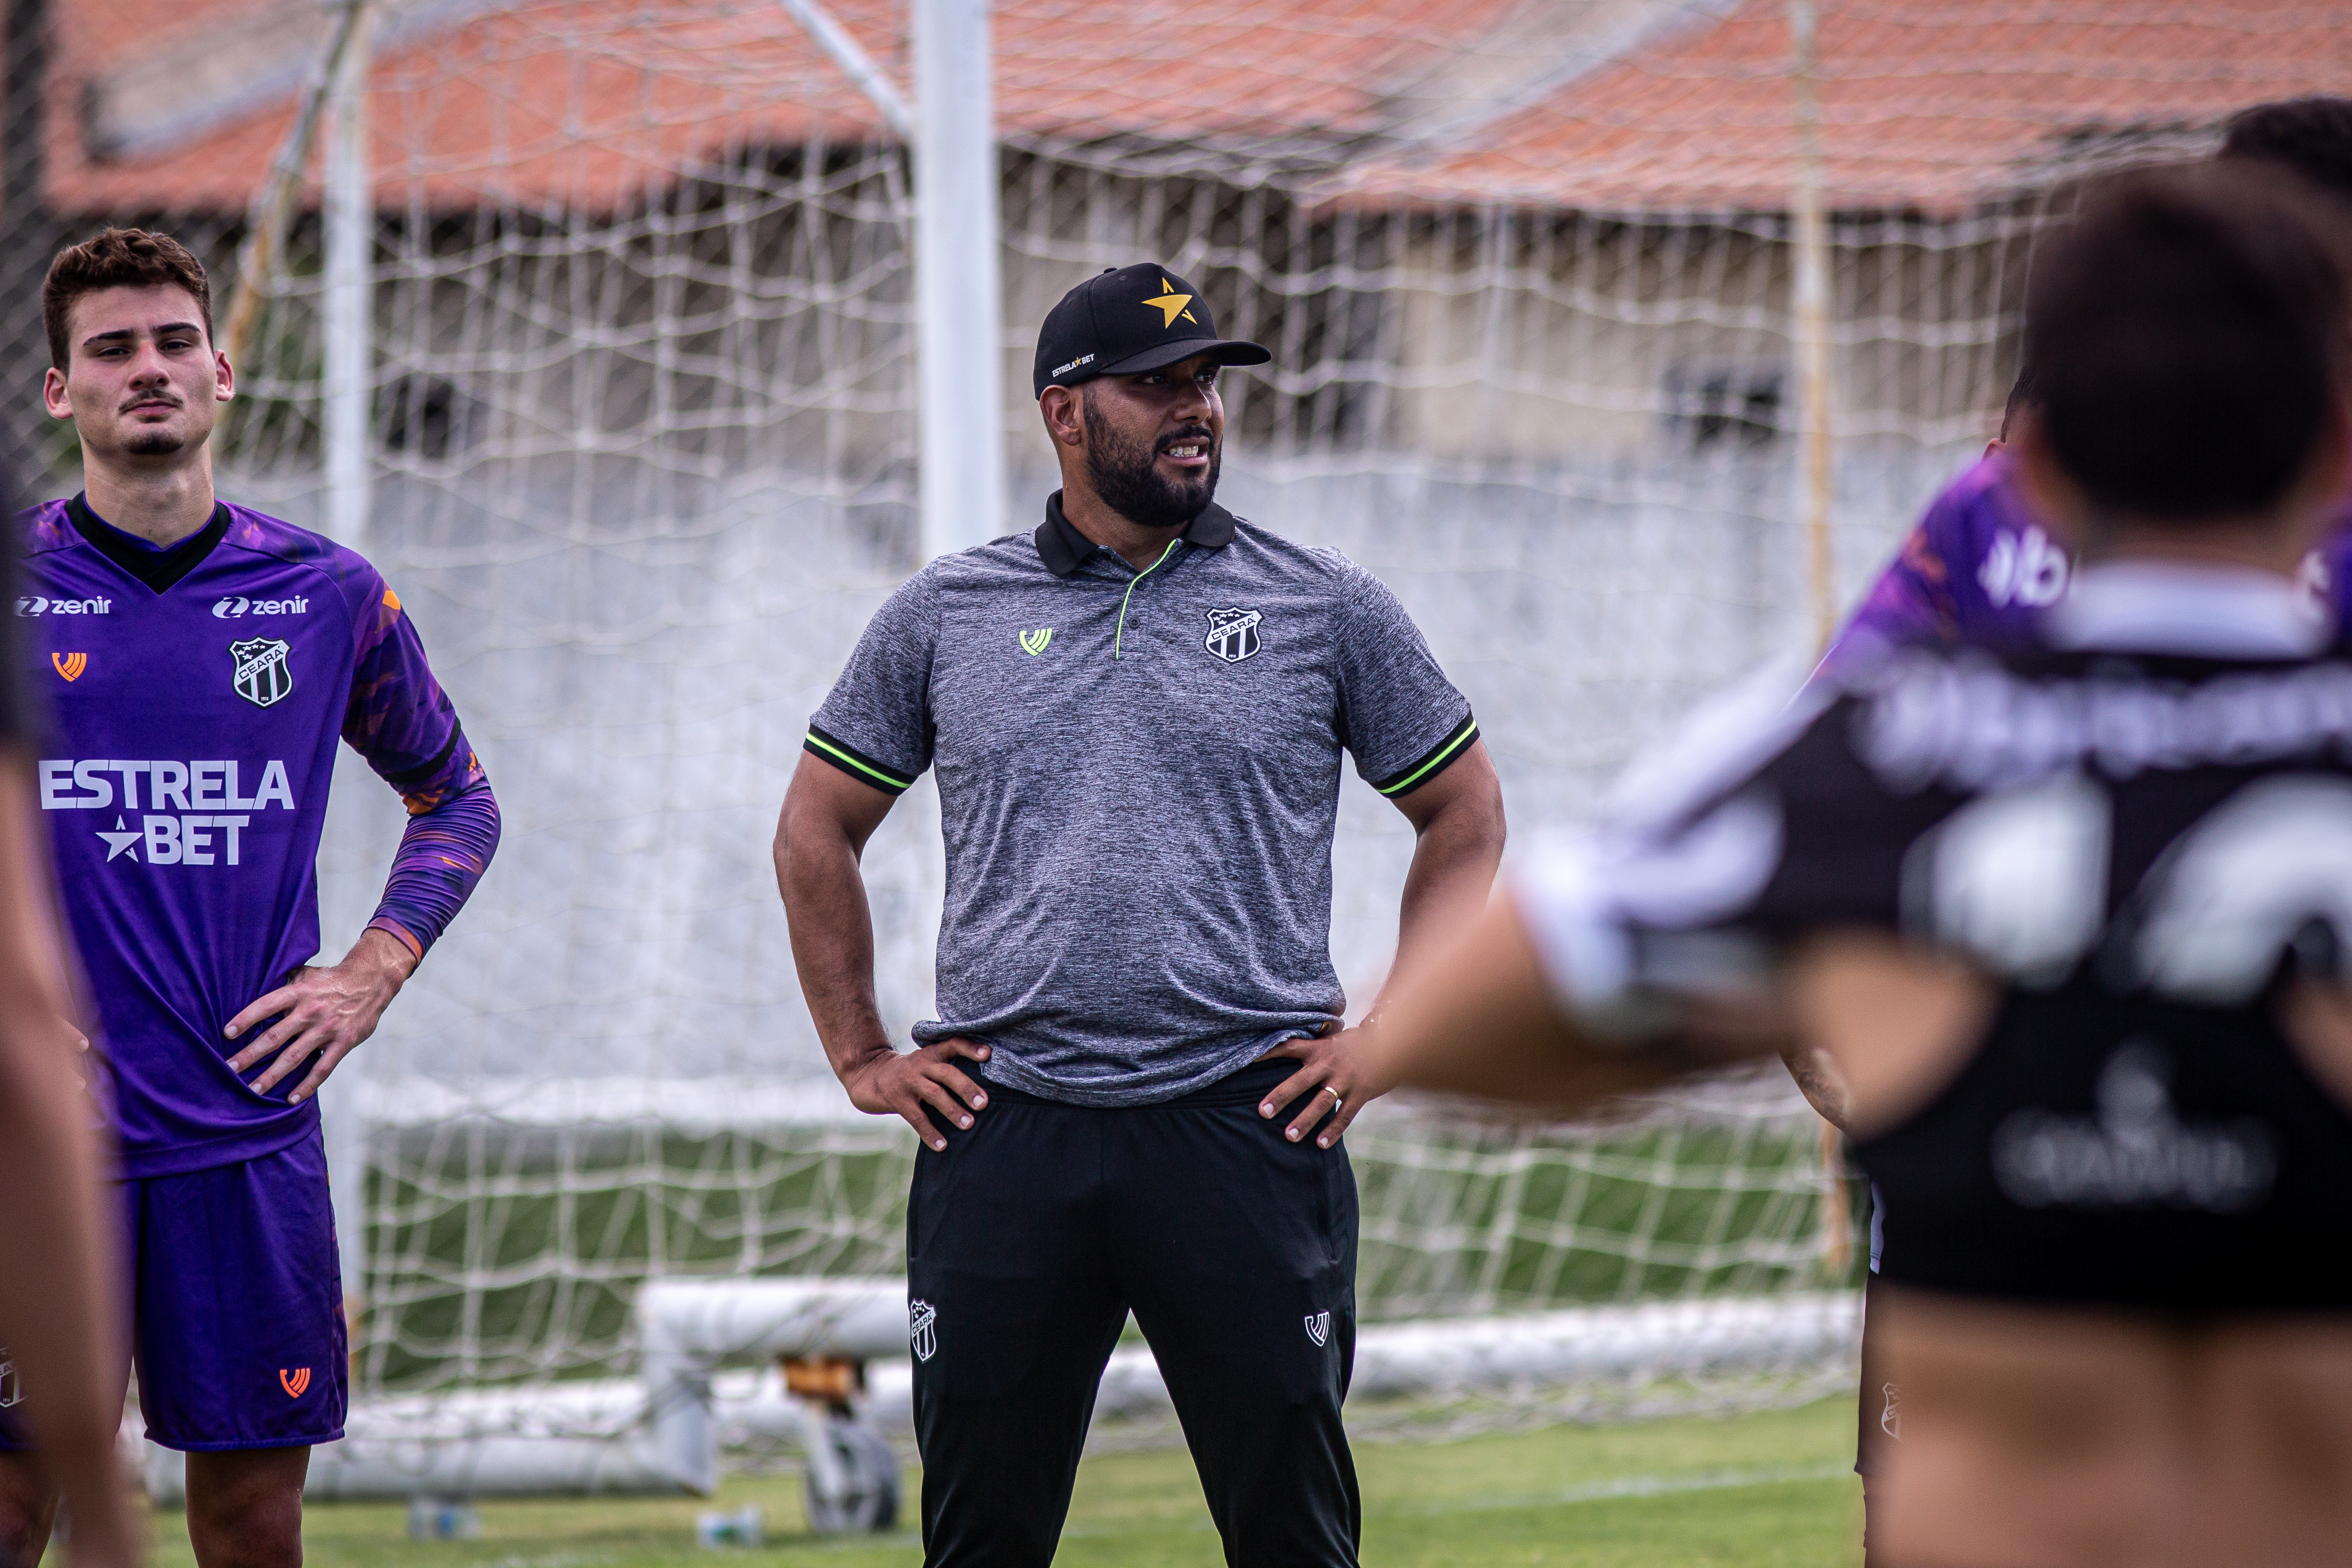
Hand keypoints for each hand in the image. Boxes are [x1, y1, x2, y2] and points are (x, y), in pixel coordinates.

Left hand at [224, 928, 415, 1101]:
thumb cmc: (330, 979)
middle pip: (275, 1036)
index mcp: (299, 992)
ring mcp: (327, 1028)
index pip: (266, 1005)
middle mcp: (311, 1011)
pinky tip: (291, 1098)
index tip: (227, 1033)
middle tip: (229, 1068)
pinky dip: (307, 1085)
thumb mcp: (305, 975)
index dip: (246, 1019)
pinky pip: (322, 1068)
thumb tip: (250, 988)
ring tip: (253, 1090)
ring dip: (272, 1075)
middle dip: (250, 1054)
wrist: (371, 981)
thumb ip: (282, 984)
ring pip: (294, 1057)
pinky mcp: (343, 1042)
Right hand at [841, 1037, 991, 1151]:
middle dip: (967, 1088)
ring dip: (953, 1110)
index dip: (970, 1048)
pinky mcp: (896, 1099)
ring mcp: (908, 1082)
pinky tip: (942, 1146)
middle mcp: (920, 1064)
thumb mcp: (924, 1063)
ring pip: (934, 1094)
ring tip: (969, 1124)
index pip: (953, 1044)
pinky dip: (930, 1133)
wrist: (867, 1075)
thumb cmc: (907, 1073)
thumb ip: (945, 1069)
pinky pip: (917, 1118)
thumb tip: (981, 1091)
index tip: (988, 1054)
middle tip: (983, 1103)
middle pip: (947, 1073)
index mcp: (931, 1054)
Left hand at [1257, 1025, 1391, 1149]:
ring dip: (1305, 1120)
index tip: (1247, 1061)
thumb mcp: (1332, 1040)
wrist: (1392, 1043)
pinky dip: (1333, 1130)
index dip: (1268, 1053)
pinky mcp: (1361, 1093)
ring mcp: (1345, 1080)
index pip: (1288, 1048)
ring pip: (1321, 1102)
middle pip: (1300, 1080)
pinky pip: (1345, 1115)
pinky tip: (1321, 1145)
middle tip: (1263, 1112)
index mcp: (1319, 1048)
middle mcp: (1329, 1063)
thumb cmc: (1355, 1044)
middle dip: (1281, 1096)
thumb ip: (1311, 1048)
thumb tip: (1281, 1051)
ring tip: (1289, 1136)